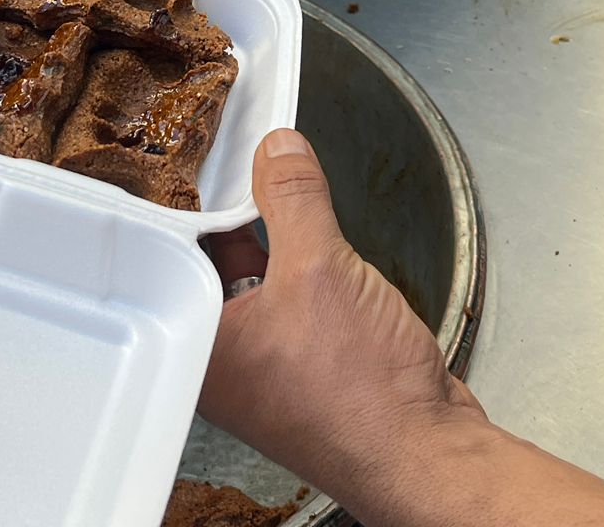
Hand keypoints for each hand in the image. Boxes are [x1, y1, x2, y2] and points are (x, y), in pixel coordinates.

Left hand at [198, 129, 487, 521]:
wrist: (426, 453)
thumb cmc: (362, 395)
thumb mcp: (321, 268)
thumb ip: (294, 199)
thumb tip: (278, 151)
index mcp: (202, 346)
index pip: (177, 254)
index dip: (190, 199)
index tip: (205, 153)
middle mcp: (225, 360)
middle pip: (215, 262)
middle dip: (235, 213)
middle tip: (248, 156)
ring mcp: (267, 366)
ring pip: (260, 279)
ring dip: (277, 239)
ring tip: (288, 188)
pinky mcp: (309, 366)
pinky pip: (296, 300)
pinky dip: (308, 269)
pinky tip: (325, 242)